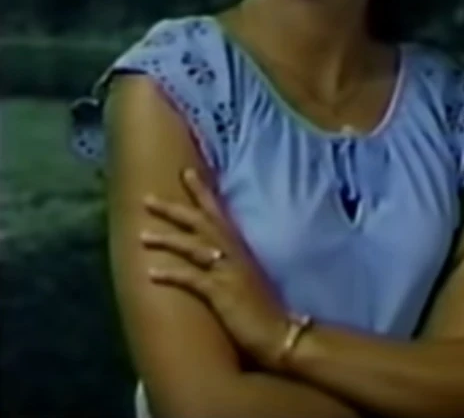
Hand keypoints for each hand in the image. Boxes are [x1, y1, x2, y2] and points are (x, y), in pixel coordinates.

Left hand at [140, 167, 288, 368]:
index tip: (187, 172)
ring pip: (192, 246)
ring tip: (141, 235)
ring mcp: (227, 271)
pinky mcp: (221, 293)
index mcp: (239, 248)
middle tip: (147, 198)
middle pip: (200, 222)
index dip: (202, 191)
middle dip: (173, 209)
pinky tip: (150, 273)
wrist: (281, 333)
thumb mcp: (247, 275)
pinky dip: (171, 274)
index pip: (218, 212)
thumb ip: (231, 261)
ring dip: (166, 239)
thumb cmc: (263, 308)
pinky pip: (192, 279)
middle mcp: (233, 253)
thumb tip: (213, 254)